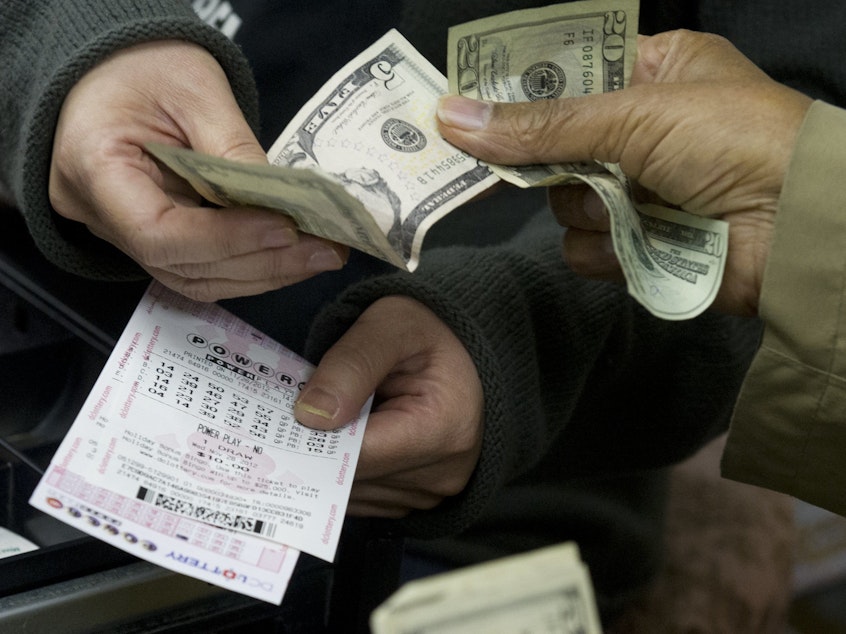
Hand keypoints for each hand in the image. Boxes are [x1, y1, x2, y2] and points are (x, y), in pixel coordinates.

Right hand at [49, 40, 347, 301]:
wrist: (120, 68)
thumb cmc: (147, 65)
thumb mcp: (195, 90)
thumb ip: (234, 150)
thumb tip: (285, 205)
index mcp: (93, 166)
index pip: (159, 233)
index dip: (227, 239)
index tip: (285, 228)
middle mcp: (101, 215)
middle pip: (183, 264)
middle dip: (260, 261)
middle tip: (325, 250)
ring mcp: (123, 232)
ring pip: (195, 277)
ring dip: (263, 272)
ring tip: (319, 254)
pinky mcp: (154, 237)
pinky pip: (201, 266)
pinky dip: (249, 264)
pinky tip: (292, 253)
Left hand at [294, 296, 483, 517]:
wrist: (468, 348)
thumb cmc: (431, 329)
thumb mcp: (390, 325)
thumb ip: (351, 364)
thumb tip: (309, 416)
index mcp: (443, 429)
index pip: (356, 454)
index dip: (311, 439)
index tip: (275, 422)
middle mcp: (443, 473)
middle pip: (351, 480)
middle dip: (315, 449)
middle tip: (285, 417)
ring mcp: (433, 492)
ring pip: (352, 495)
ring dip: (328, 463)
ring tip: (319, 421)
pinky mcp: (420, 498)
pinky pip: (365, 497)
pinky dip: (345, 471)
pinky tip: (341, 436)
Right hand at [436, 30, 812, 315]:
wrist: (798, 229)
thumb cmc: (733, 139)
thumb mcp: (635, 113)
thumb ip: (541, 124)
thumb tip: (452, 117)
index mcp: (651, 73)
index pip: (564, 78)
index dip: (520, 93)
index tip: (472, 107)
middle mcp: (639, 131)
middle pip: (551, 146)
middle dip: (552, 161)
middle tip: (548, 160)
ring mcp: (636, 192)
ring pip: (562, 204)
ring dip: (590, 208)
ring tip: (636, 204)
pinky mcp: (637, 245)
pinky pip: (583, 249)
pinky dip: (606, 249)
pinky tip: (641, 241)